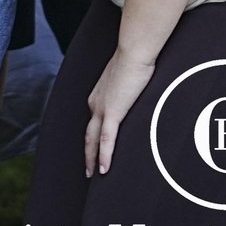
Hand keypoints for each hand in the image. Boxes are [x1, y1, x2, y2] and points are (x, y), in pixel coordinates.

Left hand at [83, 47, 156, 177]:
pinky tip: (104, 169)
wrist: (134, 51)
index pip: (94, 121)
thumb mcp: (129, 77)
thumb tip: (137, 93)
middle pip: (89, 134)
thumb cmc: (135, 59)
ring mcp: (102, 109)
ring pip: (93, 140)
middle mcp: (96, 103)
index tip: (96, 147)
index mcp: (98, 95)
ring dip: (93, 158)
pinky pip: (106, 140)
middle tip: (89, 169)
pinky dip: (104, 156)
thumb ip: (130, 89)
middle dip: (88, 153)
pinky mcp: (112, 113)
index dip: (94, 136)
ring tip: (94, 174)